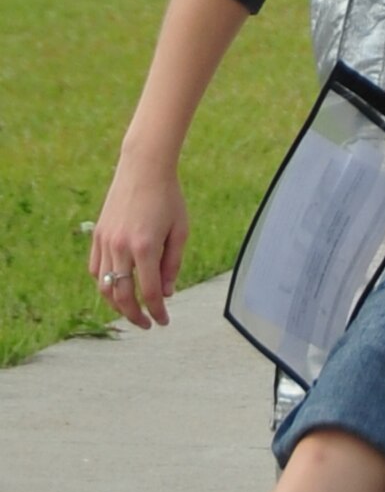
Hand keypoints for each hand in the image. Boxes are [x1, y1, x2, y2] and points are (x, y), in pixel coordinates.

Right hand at [87, 155, 189, 329]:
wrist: (144, 168)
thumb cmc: (168, 198)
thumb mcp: (180, 231)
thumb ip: (172, 265)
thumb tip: (165, 294)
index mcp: (146, 247)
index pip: (149, 293)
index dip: (157, 312)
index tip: (163, 322)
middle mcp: (121, 247)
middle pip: (122, 296)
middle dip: (134, 315)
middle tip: (146, 324)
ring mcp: (106, 241)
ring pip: (105, 286)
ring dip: (117, 304)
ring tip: (131, 310)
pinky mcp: (98, 235)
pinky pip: (96, 269)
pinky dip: (105, 284)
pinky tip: (117, 288)